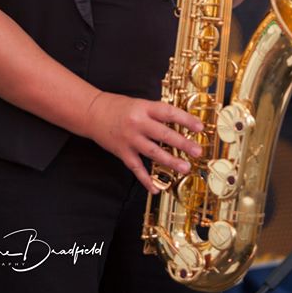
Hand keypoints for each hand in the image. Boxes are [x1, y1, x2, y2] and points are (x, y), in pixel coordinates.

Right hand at [85, 92, 203, 193]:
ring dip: (170, 161)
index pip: (168, 113)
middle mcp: (137, 123)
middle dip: (182, 143)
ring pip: (153, 151)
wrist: (92, 112)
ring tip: (185, 167)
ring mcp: (129, 138)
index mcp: (143, 107)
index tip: (200, 127)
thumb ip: (155, 113)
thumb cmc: (118, 106)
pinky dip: (146, 179)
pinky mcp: (121, 152)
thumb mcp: (139, 103)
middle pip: (163, 134)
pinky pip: (136, 168)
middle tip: (197, 151)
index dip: (185, 120)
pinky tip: (156, 188)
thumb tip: (178, 123)